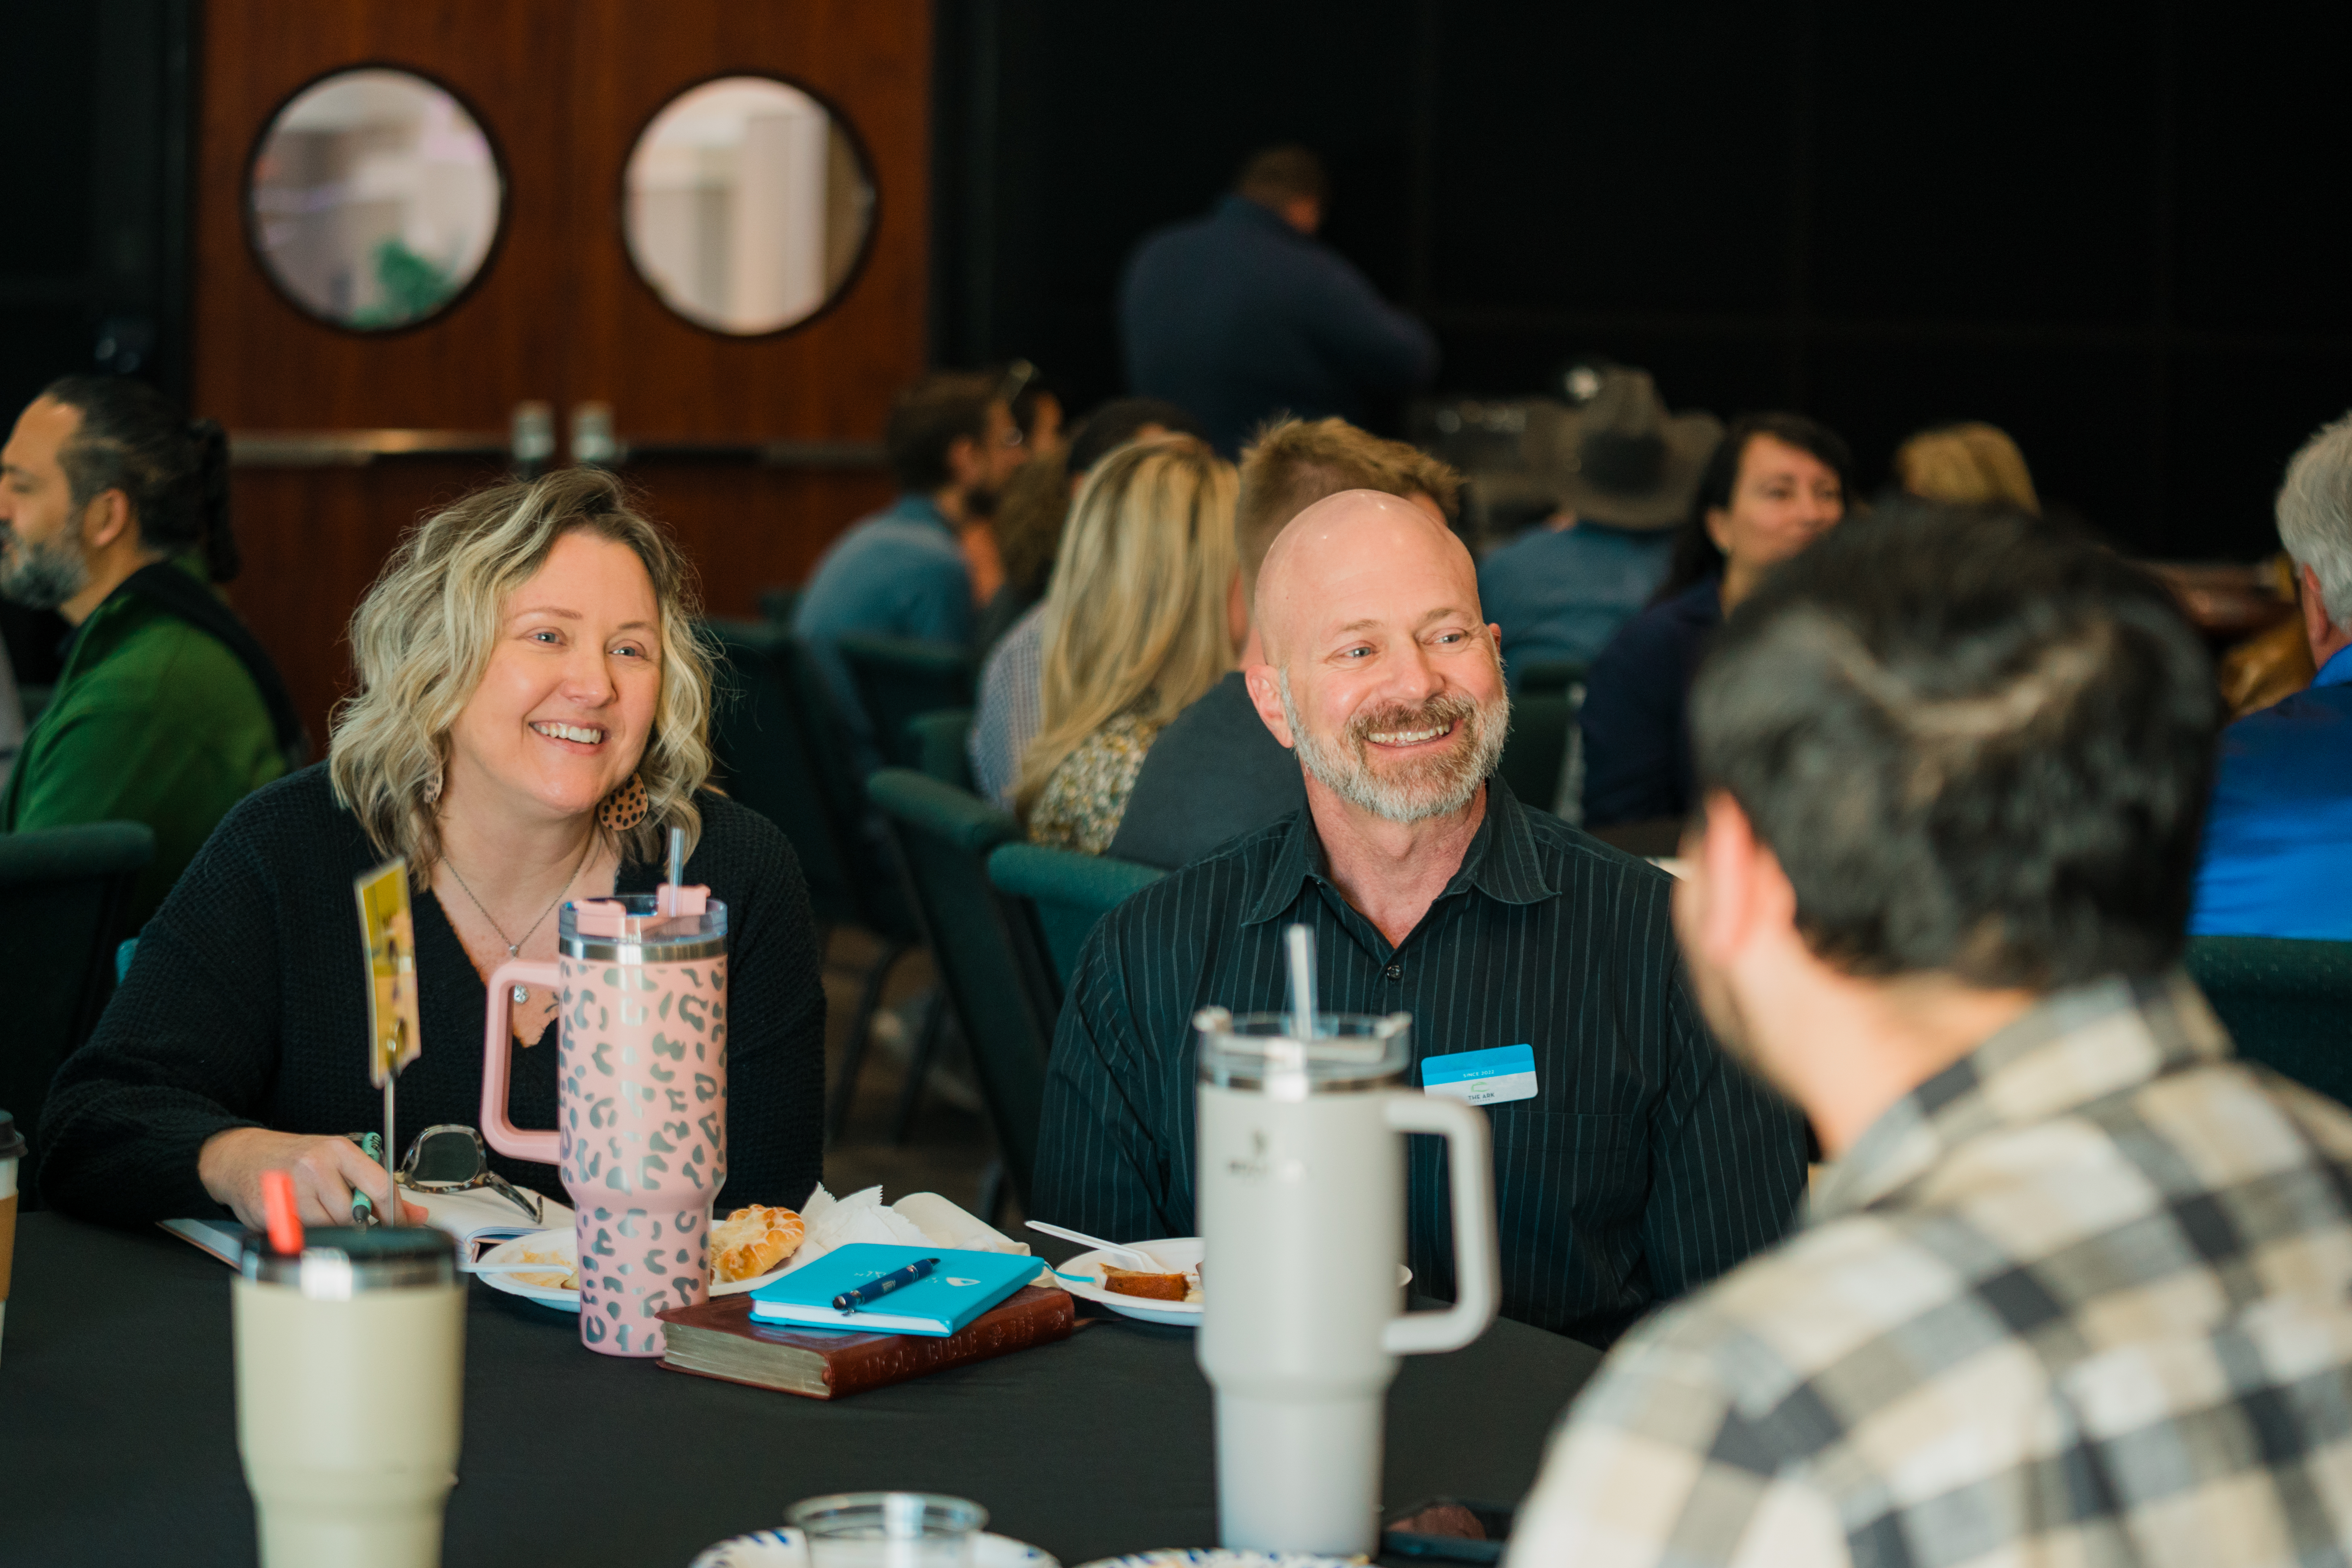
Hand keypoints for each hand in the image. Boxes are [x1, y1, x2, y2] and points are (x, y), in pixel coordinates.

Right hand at [198, 1127, 428, 1229]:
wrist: (242, 1156)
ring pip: (327, 1229)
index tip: (400, 1226)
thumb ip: (375, 1187)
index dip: (394, 1214)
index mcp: (338, 1150)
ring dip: (327, 1230)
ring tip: (316, 1213)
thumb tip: (416, 1214)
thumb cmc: (295, 1159)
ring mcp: (290, 1187)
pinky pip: (299, 1236)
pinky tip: (296, 1219)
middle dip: (354, 1224)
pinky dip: (302, 1235)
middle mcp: (315, 1165)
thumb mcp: (338, 1161)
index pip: (379, 1186)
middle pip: (352, 1215)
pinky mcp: (269, 1209)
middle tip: (347, 1220)